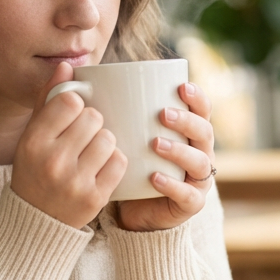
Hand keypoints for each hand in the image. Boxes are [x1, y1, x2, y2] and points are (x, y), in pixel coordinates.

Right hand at [11, 62, 127, 227]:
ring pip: (109, 138)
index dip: (76, 106)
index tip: (71, 117)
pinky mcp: (95, 197)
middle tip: (83, 138)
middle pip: (93, 118)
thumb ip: (48, 99)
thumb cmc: (36, 169)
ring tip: (92, 153)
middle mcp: (52, 161)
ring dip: (105, 142)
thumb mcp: (32, 135)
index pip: (69, 102)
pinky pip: (119, 162)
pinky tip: (101, 167)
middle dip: (92, 124)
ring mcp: (74, 181)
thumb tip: (68, 66)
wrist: (37, 221)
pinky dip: (114, 161)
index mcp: (33, 142)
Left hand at [116, 82, 215, 232]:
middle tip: (163, 114)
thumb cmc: (131, 163)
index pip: (202, 110)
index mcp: (189, 132)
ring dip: (179, 151)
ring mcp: (197, 180)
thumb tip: (76, 71)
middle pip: (204, 132)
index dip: (197, 97)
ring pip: (200, 162)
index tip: (181, 86)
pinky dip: (173, 185)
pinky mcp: (190, 203)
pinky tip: (155, 177)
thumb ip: (112, 107)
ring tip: (155, 144)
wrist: (133, 208)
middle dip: (186, 121)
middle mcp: (199, 153)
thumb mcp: (126, 134)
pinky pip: (188, 195)